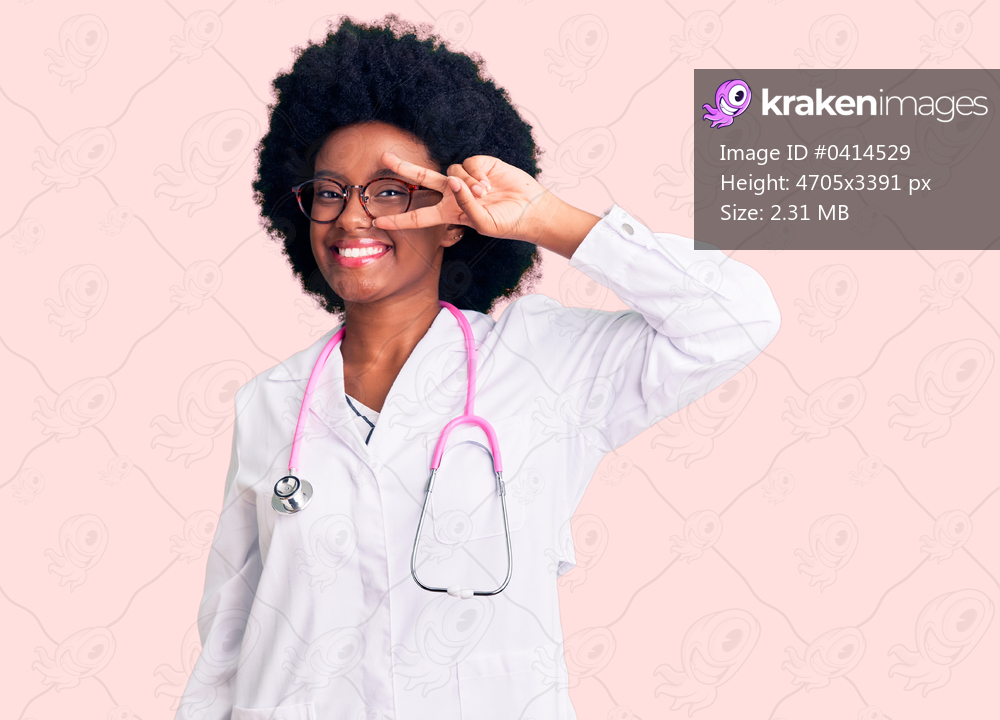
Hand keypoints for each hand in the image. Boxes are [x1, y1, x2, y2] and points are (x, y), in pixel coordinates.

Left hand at [371, 151, 560, 243]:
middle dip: (403, 168)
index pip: (419, 216)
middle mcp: (453, 193)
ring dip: (467, 185)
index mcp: (450, 213)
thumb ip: (466, 206)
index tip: (378, 222)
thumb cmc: (506, 223)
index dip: (399, 220)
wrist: (530, 209)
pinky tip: (490, 185)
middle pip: (422, 178)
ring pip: (451, 172)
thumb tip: (455, 182)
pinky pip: (467, 165)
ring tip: (486, 194)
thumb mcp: (483, 224)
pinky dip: (476, 176)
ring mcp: (465, 178)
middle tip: (384, 157)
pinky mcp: (480, 164)